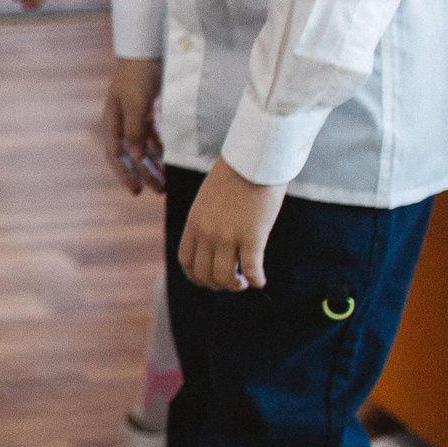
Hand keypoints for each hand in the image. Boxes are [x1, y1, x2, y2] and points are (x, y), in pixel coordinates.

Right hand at [103, 57, 164, 192]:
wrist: (146, 49)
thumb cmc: (137, 75)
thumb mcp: (136, 104)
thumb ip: (134, 131)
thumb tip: (133, 158)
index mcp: (112, 121)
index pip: (115, 155)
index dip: (124, 174)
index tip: (136, 192)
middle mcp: (121, 122)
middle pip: (131, 155)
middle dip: (144, 174)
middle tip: (159, 191)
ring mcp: (134, 116)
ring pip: (143, 147)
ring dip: (153, 164)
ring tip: (166, 180)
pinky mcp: (147, 110)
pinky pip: (152, 136)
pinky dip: (160, 148)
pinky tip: (169, 158)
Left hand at [176, 159, 286, 290]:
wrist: (253, 160)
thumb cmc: (234, 176)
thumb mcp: (207, 200)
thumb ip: (205, 221)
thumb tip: (212, 242)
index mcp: (193, 223)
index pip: (186, 261)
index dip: (196, 277)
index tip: (208, 280)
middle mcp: (206, 232)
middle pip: (204, 274)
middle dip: (217, 285)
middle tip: (232, 282)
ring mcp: (228, 236)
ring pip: (225, 277)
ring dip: (235, 286)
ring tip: (244, 282)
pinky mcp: (252, 237)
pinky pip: (252, 270)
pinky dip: (256, 280)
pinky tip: (261, 280)